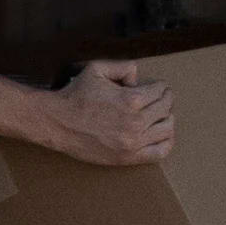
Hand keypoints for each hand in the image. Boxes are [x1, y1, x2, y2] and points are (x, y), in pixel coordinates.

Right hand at [31, 60, 178, 168]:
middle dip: (165, 100)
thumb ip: (122, 67)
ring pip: (167, 129)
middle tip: (161, 98)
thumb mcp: (97, 69)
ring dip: (167, 119)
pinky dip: (166, 143)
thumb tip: (137, 77)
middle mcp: (136, 122)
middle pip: (166, 109)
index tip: (157, 87)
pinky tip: (162, 135)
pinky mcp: (128, 157)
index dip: (160, 86)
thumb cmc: (76, 96)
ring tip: (161, 115)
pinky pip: (159, 152)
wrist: (58, 123)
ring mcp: (133, 142)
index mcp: (131, 100)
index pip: (160, 91)